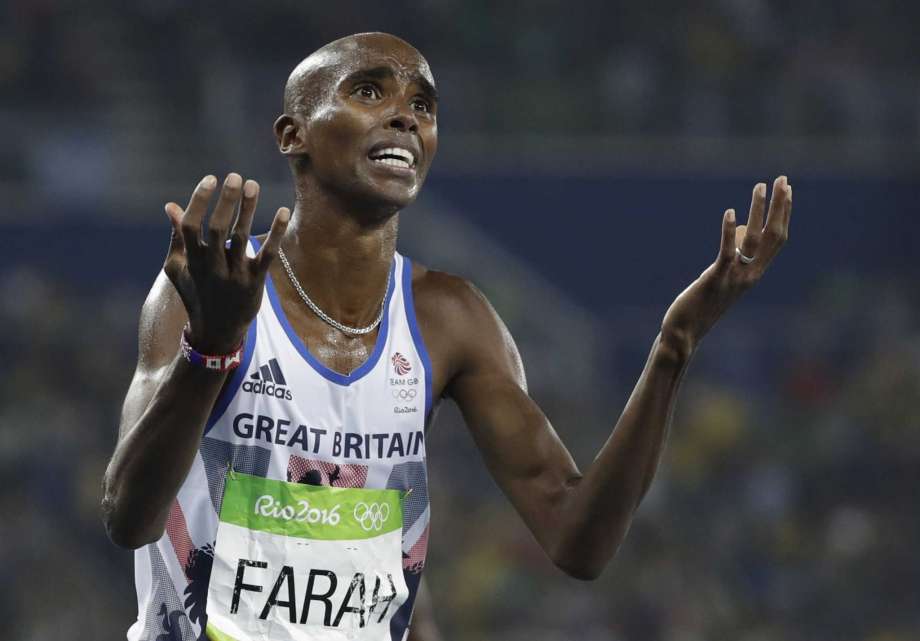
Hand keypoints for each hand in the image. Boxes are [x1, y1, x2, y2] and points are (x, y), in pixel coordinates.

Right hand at [163, 173, 289, 353]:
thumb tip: (170, 206)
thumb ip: (176, 238)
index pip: (191, 227)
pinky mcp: (255, 282)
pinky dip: (276, 233)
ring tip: (252, 185)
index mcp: (191, 260)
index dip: (199, 202)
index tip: (210, 179)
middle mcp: (212, 267)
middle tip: (234, 176)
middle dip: (226, 202)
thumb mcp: (178, 269)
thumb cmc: (196, 294)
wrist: (216, 332)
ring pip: (241, 238)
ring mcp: (234, 275)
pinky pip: (267, 255)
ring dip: (247, 210)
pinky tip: (283, 211)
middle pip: (218, 230)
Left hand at [661, 175, 791, 357]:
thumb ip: (735, 254)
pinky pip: (727, 253)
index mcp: (753, 273)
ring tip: (759, 187)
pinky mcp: (715, 279)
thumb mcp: (722, 275)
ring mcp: (734, 278)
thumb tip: (743, 229)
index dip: (783, 214)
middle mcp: (750, 275)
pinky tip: (729, 212)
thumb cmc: (702, 303)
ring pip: (755, 240)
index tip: (786, 190)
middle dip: (779, 207)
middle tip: (782, 180)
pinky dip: (729, 232)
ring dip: (758, 211)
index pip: (777, 240)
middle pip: (773, 236)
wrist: (685, 333)